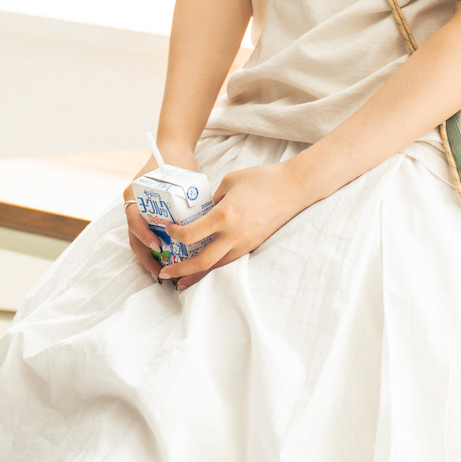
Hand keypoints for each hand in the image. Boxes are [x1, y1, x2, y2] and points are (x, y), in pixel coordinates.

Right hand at [123, 144, 197, 281]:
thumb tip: (201, 222)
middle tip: (158, 272)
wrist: (172, 149)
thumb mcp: (178, 178)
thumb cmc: (176, 162)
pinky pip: (147, 235)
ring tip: (161, 273)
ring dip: (149, 256)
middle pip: (134, 236)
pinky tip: (166, 261)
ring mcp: (137, 210)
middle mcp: (132, 204)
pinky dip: (154, 249)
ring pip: (139, 239)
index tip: (158, 246)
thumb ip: (183, 196)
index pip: (133, 219)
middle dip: (145, 256)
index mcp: (134, 193)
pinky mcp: (146, 215)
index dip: (144, 235)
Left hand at [160, 160, 307, 291]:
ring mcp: (246, 243)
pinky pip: (230, 261)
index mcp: (224, 215)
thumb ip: (212, 201)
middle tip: (165, 274)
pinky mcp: (254, 245)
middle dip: (181, 270)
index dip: (175, 236)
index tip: (169, 231)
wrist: (295, 187)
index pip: (191, 234)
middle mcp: (234, 234)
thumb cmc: (262, 179)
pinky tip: (206, 270)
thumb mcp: (229, 183)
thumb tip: (200, 215)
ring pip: (217, 267)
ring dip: (197, 275)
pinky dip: (215, 268)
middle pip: (202, 261)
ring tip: (181, 281)